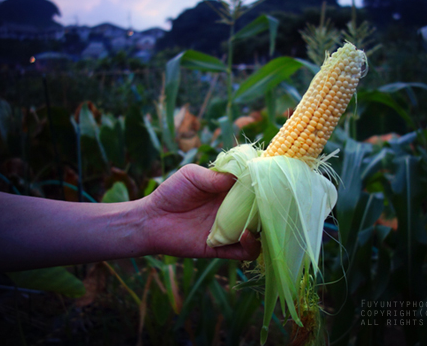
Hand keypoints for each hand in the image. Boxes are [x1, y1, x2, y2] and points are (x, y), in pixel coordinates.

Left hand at [139, 164, 260, 259]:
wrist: (151, 219)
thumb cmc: (171, 193)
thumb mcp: (192, 176)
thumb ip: (215, 176)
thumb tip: (241, 175)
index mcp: (229, 192)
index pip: (255, 188)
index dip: (264, 183)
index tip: (271, 176)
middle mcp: (234, 211)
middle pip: (262, 210)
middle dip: (270, 205)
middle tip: (275, 198)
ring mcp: (230, 230)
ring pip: (260, 232)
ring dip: (265, 226)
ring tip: (262, 217)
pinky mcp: (223, 248)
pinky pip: (246, 252)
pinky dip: (252, 245)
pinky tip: (246, 234)